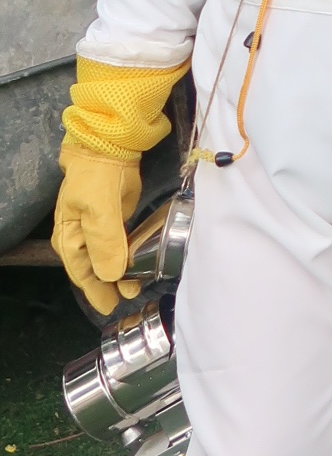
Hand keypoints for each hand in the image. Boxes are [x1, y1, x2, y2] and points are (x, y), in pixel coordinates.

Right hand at [51, 140, 141, 314]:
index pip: (82, 273)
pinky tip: (138, 266)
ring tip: (136, 287)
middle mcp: (80, 238)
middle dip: (109, 286)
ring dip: (120, 274)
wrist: (108, 147)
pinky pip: (119, 246)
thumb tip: (111, 275)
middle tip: (128, 299)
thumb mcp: (99, 211)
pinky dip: (127, 258)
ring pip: (108, 260)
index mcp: (68, 239)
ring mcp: (98, 230)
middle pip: (94, 270)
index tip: (110, 307)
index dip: (96, 291)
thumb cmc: (97, 178)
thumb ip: (105, 243)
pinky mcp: (115, 221)